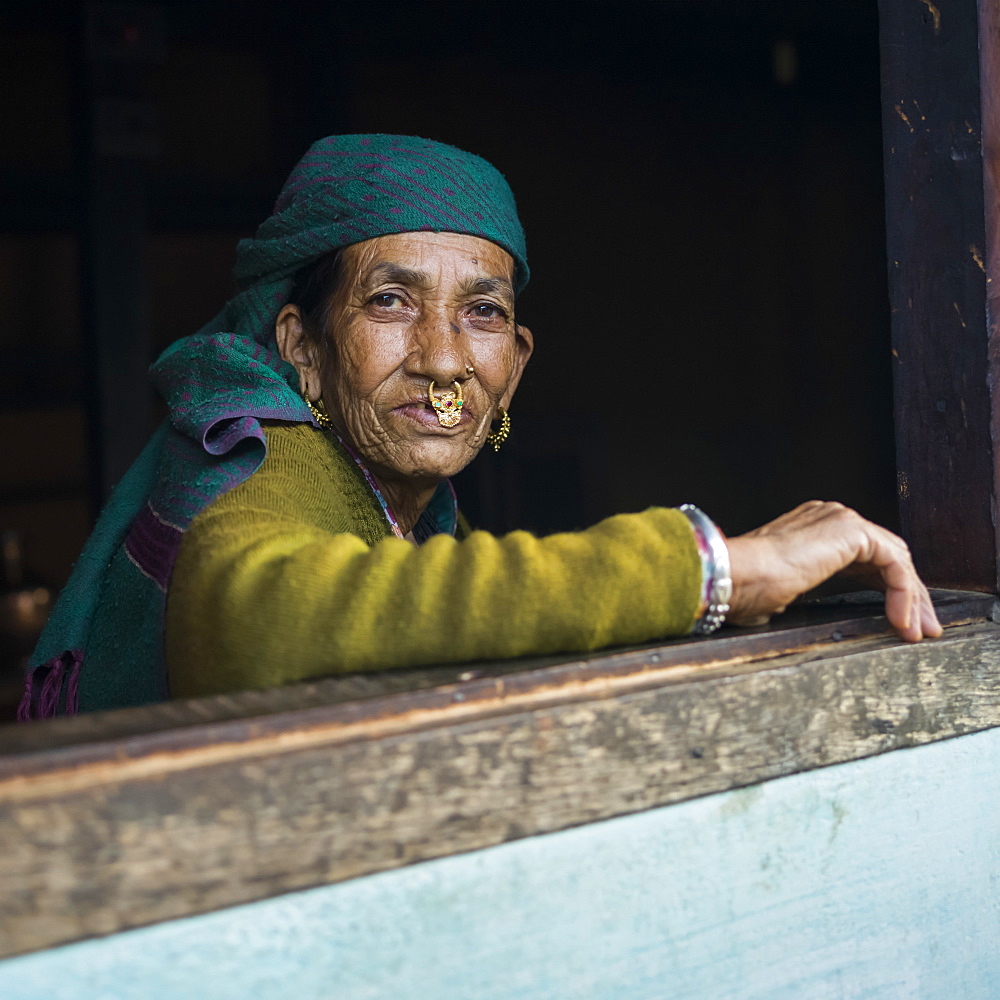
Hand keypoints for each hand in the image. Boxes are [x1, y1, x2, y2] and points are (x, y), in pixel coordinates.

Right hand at [725, 501, 941, 641]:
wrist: (734, 577)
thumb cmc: (744, 589)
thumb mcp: (782, 593)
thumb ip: (802, 593)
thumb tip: (792, 614)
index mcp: (812, 529)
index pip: (865, 558)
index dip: (887, 592)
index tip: (898, 624)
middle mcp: (829, 517)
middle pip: (887, 558)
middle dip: (909, 596)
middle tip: (921, 630)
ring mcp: (840, 520)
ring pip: (895, 561)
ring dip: (912, 598)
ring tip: (916, 631)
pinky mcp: (851, 531)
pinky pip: (893, 564)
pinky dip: (902, 593)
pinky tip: (899, 620)